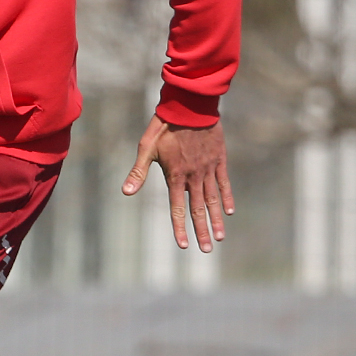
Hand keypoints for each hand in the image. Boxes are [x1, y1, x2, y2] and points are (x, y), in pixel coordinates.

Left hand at [122, 115, 233, 252]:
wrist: (189, 106)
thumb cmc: (164, 126)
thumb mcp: (147, 148)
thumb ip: (138, 172)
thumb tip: (126, 192)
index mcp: (175, 175)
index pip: (177, 208)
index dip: (180, 228)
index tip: (184, 246)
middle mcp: (193, 176)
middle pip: (198, 209)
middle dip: (201, 231)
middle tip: (207, 250)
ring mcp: (208, 169)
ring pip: (213, 200)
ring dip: (216, 220)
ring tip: (219, 237)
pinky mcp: (218, 160)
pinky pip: (223, 183)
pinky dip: (226, 198)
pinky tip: (229, 212)